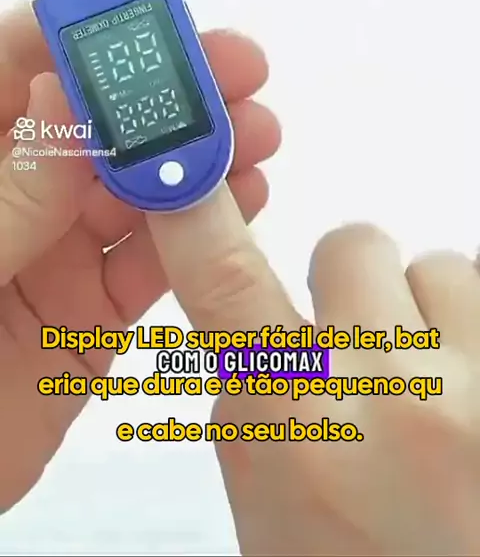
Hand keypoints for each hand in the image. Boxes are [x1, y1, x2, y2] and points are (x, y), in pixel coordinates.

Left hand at [0, 0, 280, 509]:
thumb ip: (11, 191)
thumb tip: (70, 97)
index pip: (23, 59)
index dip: (89, 10)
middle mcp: (12, 194)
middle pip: (99, 119)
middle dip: (171, 84)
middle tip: (239, 64)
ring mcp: (51, 252)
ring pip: (137, 187)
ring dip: (201, 155)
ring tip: (259, 133)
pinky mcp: (86, 315)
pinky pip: (152, 262)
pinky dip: (201, 231)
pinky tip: (244, 199)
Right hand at [148, 194, 479, 556]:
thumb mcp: (275, 500)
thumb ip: (260, 394)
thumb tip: (264, 314)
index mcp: (293, 439)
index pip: (226, 288)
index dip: (198, 219)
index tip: (186, 178)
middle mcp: (389, 401)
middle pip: (352, 247)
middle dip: (354, 292)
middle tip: (367, 359)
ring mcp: (477, 387)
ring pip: (437, 267)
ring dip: (428, 314)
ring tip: (436, 390)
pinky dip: (476, 333)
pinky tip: (475, 397)